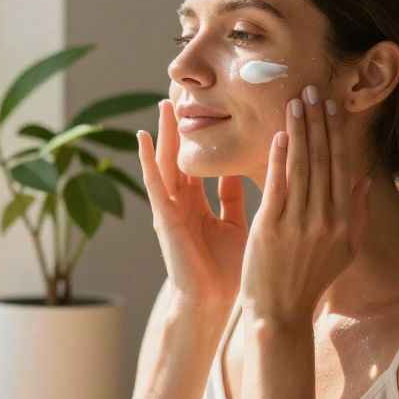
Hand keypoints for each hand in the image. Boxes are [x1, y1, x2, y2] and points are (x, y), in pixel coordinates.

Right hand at [136, 99, 248, 308]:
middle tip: (184, 95)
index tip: (212, 110)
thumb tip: (254, 172)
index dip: (205, 139)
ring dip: (164, 134)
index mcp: (200, 205)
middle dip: (182, 128)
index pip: (202, 164)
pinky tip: (144, 137)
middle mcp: (182, 203)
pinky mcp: (163, 217)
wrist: (213, 303)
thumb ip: (238, 199)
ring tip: (164, 104)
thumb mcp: (239, 225)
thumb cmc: (228, 271)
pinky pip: (154, 182)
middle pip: (181, 157)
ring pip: (166, 163)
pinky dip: (147, 159)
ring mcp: (170, 209)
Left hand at [239, 85, 371, 324]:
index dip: (337, 133)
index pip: (342, 166)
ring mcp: (299, 223)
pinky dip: (281, 158)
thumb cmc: (308, 282)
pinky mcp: (272, 229)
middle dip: (319, 121)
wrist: (280, 314)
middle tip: (313, 89)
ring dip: (301, 130)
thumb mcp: (343, 251)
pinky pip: (279, 186)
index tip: (333, 106)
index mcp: (344, 221)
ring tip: (297, 101)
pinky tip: (281, 134)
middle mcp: (326, 219)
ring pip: (303, 167)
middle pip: (324, 160)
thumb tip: (364, 181)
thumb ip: (356, 215)